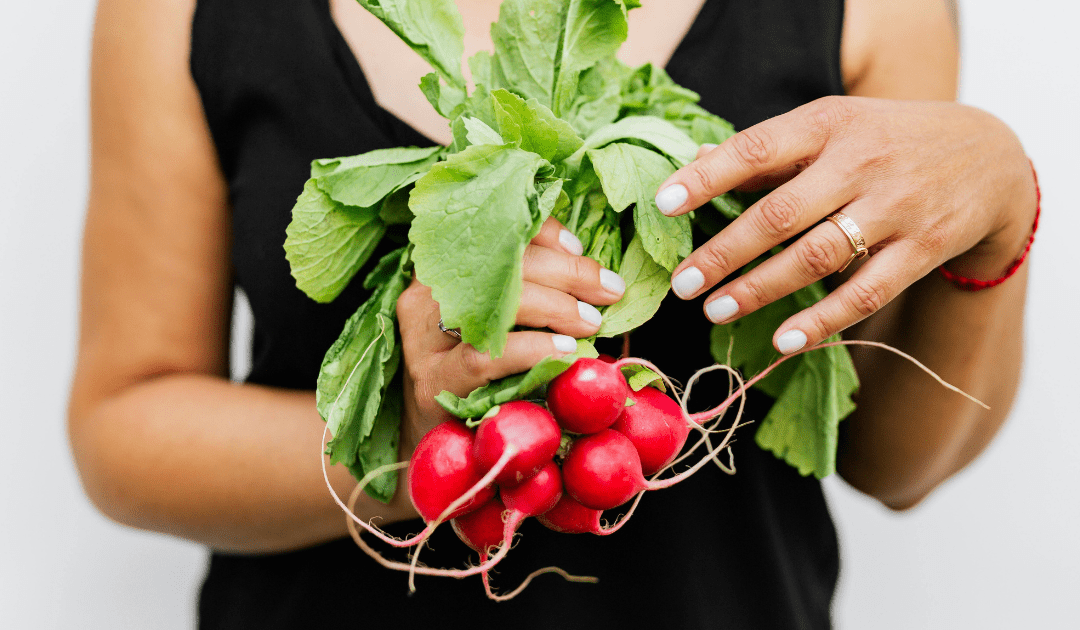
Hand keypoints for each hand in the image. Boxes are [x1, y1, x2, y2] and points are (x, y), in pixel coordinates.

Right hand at [395, 217, 625, 451]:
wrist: (438, 446)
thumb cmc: (483, 380)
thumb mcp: (505, 327)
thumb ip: (536, 296)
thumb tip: (597, 279)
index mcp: (443, 274)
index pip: (492, 234)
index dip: (540, 234)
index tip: (579, 249)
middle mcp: (426, 297)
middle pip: (499, 265)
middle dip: (565, 272)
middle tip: (608, 290)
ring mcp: (424, 340)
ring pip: (493, 305)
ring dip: (555, 308)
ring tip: (591, 322)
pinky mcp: (433, 382)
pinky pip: (485, 356)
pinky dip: (533, 349)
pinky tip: (565, 352)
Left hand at [654, 96, 1036, 353]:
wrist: (989, 155)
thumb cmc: (885, 140)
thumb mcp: (832, 126)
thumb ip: (769, 151)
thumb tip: (693, 161)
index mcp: (827, 124)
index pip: (757, 148)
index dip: (707, 177)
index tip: (662, 205)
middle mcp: (860, 162)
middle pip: (779, 214)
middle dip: (723, 253)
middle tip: (681, 283)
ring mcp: (895, 206)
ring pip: (816, 257)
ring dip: (759, 289)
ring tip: (715, 311)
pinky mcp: (922, 248)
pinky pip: (865, 292)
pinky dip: (823, 321)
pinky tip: (784, 341)